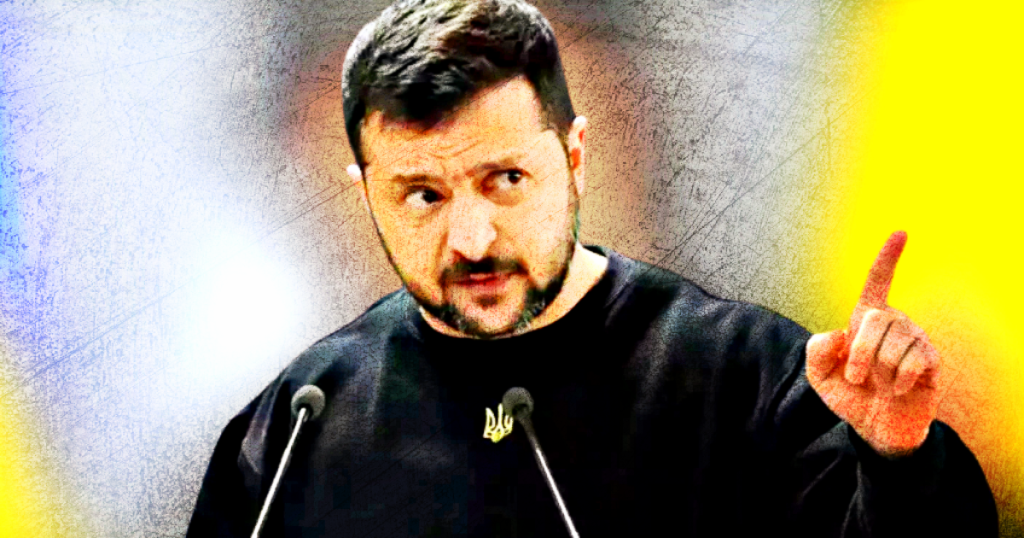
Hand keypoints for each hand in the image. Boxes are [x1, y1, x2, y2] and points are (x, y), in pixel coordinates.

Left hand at [806, 231, 940, 457]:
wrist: (875, 426)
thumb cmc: (849, 395)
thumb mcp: (818, 375)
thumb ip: (815, 351)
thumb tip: (840, 334)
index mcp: (866, 318)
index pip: (878, 281)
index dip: (888, 257)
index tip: (902, 232)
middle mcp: (895, 322)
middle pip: (875, 319)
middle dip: (860, 354)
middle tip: (856, 376)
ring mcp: (916, 339)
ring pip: (893, 344)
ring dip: (879, 372)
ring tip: (881, 384)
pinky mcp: (932, 361)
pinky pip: (913, 363)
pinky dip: (897, 382)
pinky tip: (898, 390)